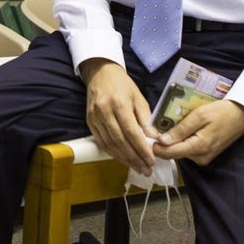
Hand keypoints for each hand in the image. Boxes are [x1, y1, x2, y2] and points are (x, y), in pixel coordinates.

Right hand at [82, 59, 157, 174]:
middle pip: (120, 141)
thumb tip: (155, 140)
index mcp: (119, 103)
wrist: (100, 73)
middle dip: (134, 158)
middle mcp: (104, 111)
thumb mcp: (139, 98)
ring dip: (124, 159)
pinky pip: (101, 142)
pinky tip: (123, 159)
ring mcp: (94, 117)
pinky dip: (113, 153)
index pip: (132, 132)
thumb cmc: (123, 85)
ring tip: (137, 167)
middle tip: (146, 170)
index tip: (152, 161)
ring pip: (110, 144)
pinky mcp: (89, 122)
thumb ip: (146, 119)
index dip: (142, 149)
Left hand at [153, 100, 243, 166]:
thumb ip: (180, 130)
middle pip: (174, 153)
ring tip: (169, 126)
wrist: (242, 115)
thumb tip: (161, 142)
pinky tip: (181, 130)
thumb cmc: (221, 112)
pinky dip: (182, 141)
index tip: (146, 135)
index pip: (170, 153)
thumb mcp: (199, 116)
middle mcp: (200, 157)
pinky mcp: (206, 154)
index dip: (155, 146)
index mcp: (198, 148)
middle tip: (157, 127)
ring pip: (180, 152)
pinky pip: (188, 149)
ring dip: (173, 141)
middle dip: (163, 142)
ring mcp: (204, 158)